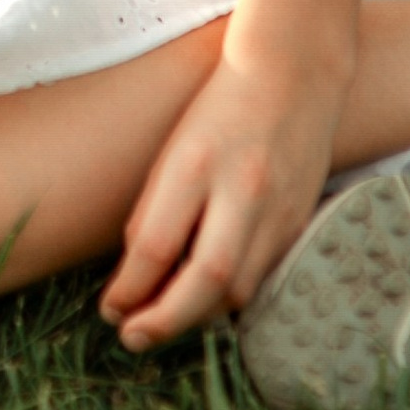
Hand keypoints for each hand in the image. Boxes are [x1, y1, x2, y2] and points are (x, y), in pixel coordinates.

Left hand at [98, 35, 346, 350]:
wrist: (294, 71)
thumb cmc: (219, 106)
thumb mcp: (174, 147)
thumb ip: (156, 210)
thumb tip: (136, 277)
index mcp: (196, 161)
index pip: (156, 245)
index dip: (129, 288)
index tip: (110, 309)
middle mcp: (240, 188)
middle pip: (205, 280)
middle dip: (165, 321)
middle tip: (132, 338)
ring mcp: (277, 208)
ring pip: (237, 290)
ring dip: (197, 315)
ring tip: (165, 319)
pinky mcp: (299, 221)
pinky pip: (261, 277)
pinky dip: (230, 296)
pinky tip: (207, 298)